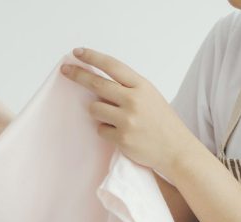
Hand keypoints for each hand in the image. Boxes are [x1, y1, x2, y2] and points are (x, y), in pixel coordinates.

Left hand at [60, 48, 197, 178]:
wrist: (175, 148)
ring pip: (95, 109)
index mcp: (141, 86)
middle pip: (97, 84)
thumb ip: (128, 89)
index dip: (93, 58)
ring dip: (98, 112)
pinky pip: (100, 130)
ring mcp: (127, 119)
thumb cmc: (160, 122)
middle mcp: (133, 99)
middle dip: (78, 75)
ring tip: (114, 118)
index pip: (113, 66)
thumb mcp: (149, 96)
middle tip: (65, 70)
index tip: (78, 52)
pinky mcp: (121, 138)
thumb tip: (99, 85)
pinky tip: (120, 134)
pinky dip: (106, 131)